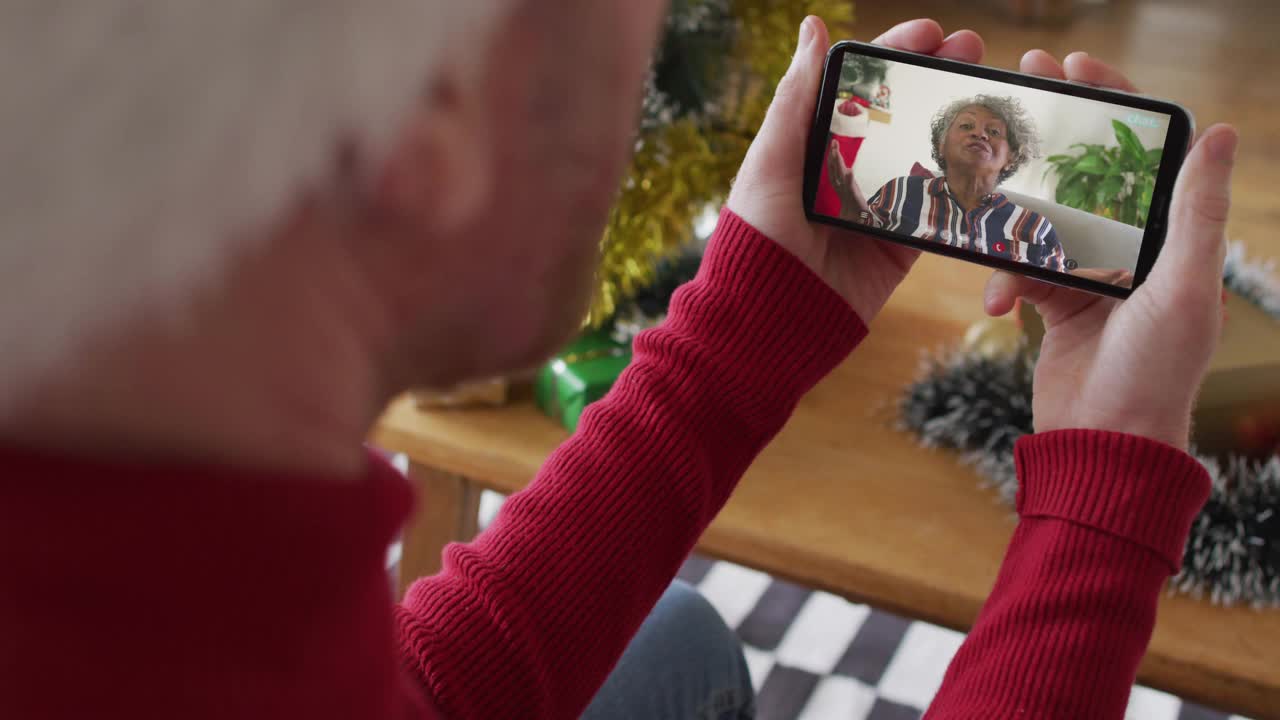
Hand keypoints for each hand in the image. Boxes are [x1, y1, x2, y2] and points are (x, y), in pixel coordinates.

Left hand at [727, 18, 984, 322]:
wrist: (770, 319)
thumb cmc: (758, 236)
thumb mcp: (771, 160)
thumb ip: (797, 97)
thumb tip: (812, 27)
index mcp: (815, 143)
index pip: (862, 87)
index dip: (896, 53)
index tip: (931, 32)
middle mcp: (849, 170)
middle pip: (902, 112)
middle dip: (938, 76)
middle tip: (973, 50)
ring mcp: (879, 205)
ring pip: (928, 152)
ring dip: (960, 121)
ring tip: (990, 92)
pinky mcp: (901, 243)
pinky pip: (940, 207)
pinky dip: (966, 183)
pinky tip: (993, 154)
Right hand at [826, 140, 869, 220]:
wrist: (859, 222)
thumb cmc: (855, 207)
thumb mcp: (851, 192)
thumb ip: (848, 181)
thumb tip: (848, 170)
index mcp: (840, 185)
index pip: (834, 167)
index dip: (833, 155)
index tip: (834, 143)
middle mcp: (841, 187)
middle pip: (835, 169)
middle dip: (833, 156)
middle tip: (833, 142)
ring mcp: (846, 193)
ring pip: (840, 177)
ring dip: (838, 164)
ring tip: (836, 152)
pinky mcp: (854, 199)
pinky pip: (851, 190)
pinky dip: (849, 180)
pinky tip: (850, 172)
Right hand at [985, 50, 1237, 449]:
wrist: (1103, 445)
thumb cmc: (1155, 373)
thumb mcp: (1183, 287)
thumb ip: (1195, 211)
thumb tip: (1223, 131)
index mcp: (1173, 237)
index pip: (1145, 152)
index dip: (1113, 103)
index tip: (1074, 67)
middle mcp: (1134, 249)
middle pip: (1088, 172)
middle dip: (1053, 134)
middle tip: (1019, 89)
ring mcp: (1091, 275)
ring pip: (1043, 220)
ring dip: (1014, 221)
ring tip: (985, 206)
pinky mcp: (1055, 303)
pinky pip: (1020, 269)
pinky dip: (1004, 281)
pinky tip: (998, 305)